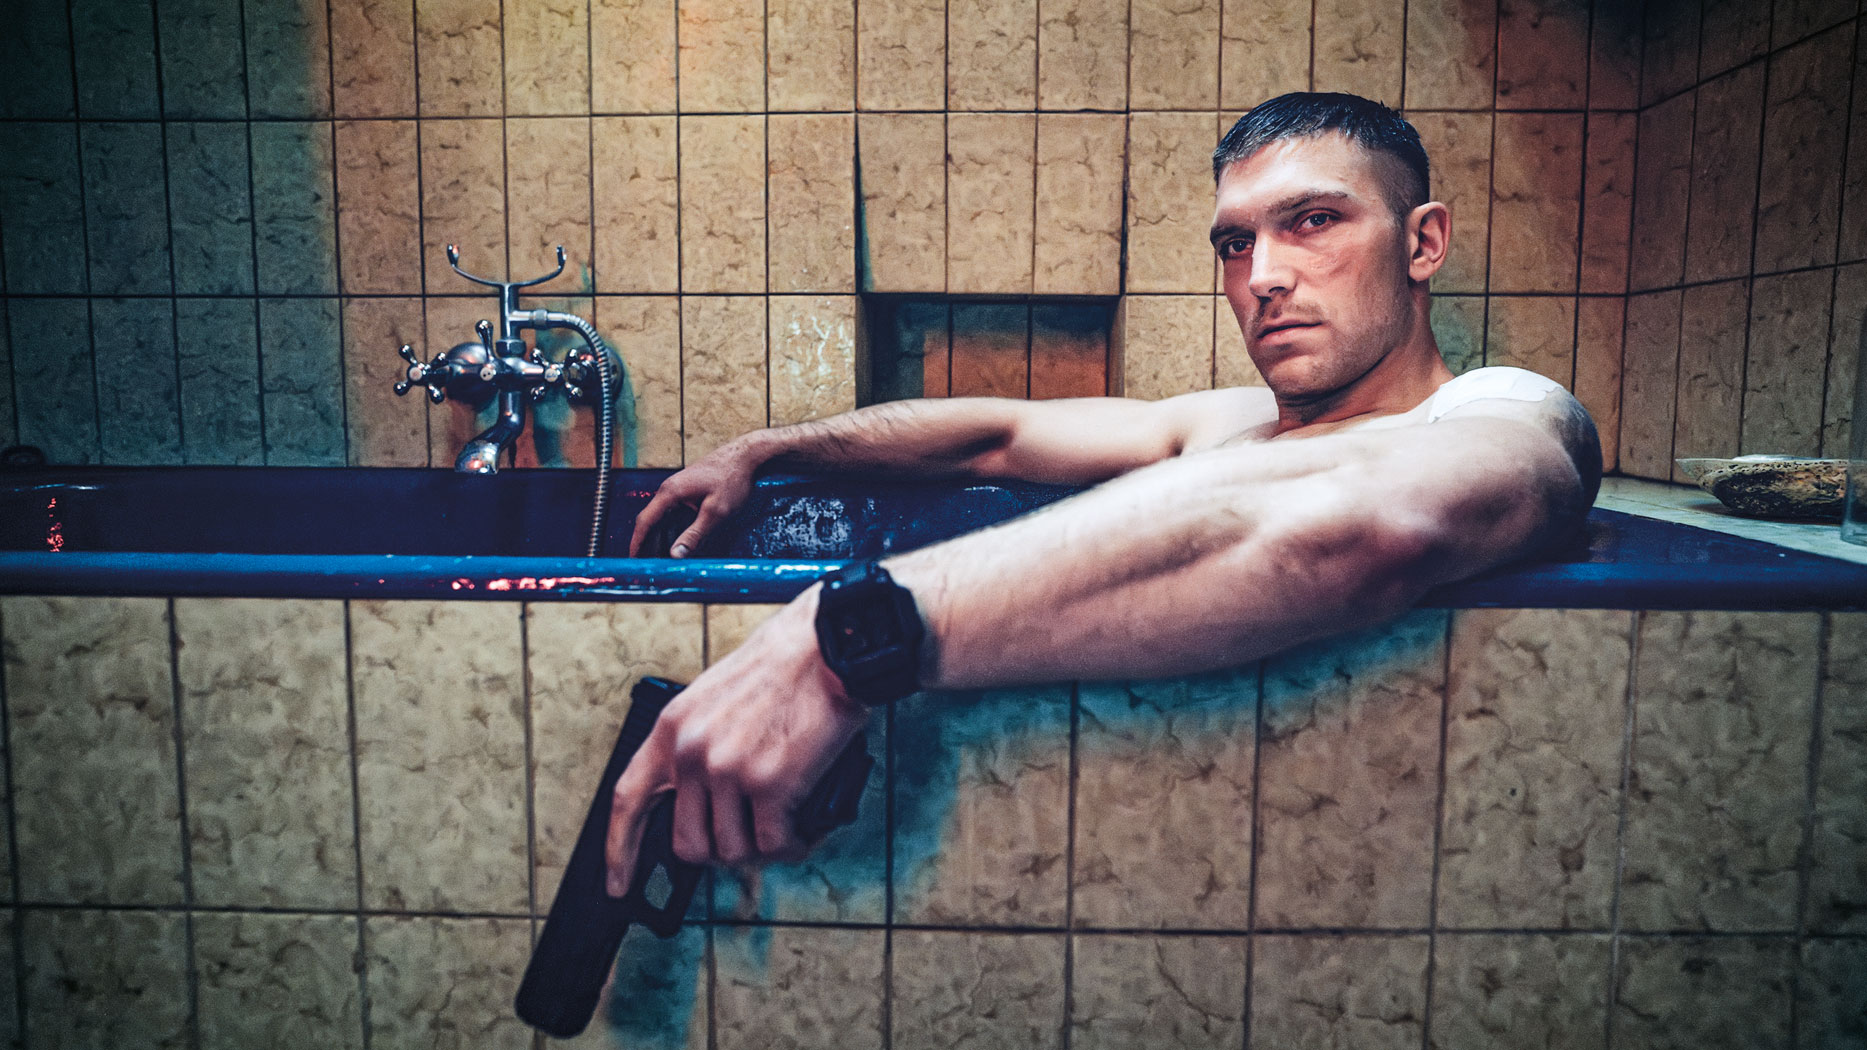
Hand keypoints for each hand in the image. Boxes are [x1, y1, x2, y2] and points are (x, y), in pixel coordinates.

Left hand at [604, 589, 869, 894]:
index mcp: (672, 728)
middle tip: (749, 839)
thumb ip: (700, 745)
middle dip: (720, 852)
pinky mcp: (770, 785)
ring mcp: (728, 771)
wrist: (827, 647)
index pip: (629, 799)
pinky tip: (804, 832)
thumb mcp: (716, 698)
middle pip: (688, 842)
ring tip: (785, 828)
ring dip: (762, 849)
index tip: (619, 882)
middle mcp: (692, 752)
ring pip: (732, 851)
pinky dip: (792, 846)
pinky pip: (774, 844)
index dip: (619, 849)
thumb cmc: (784, 666)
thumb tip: (708, 800)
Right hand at [628, 441, 761, 556]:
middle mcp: (669, 489)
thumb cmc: (732, 479)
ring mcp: (678, 489)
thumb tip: (676, 555)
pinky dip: (671, 528)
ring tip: (658, 557)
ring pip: (662, 517)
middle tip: (646, 564)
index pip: (645, 521)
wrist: (745, 456)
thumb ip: (695, 534)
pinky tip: (676, 540)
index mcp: (670, 492)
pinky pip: (673, 512)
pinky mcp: (687, 491)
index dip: (637, 542)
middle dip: (646, 542)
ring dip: (659, 535)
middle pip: (651, 520)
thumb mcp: (716, 512)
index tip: (633, 560)